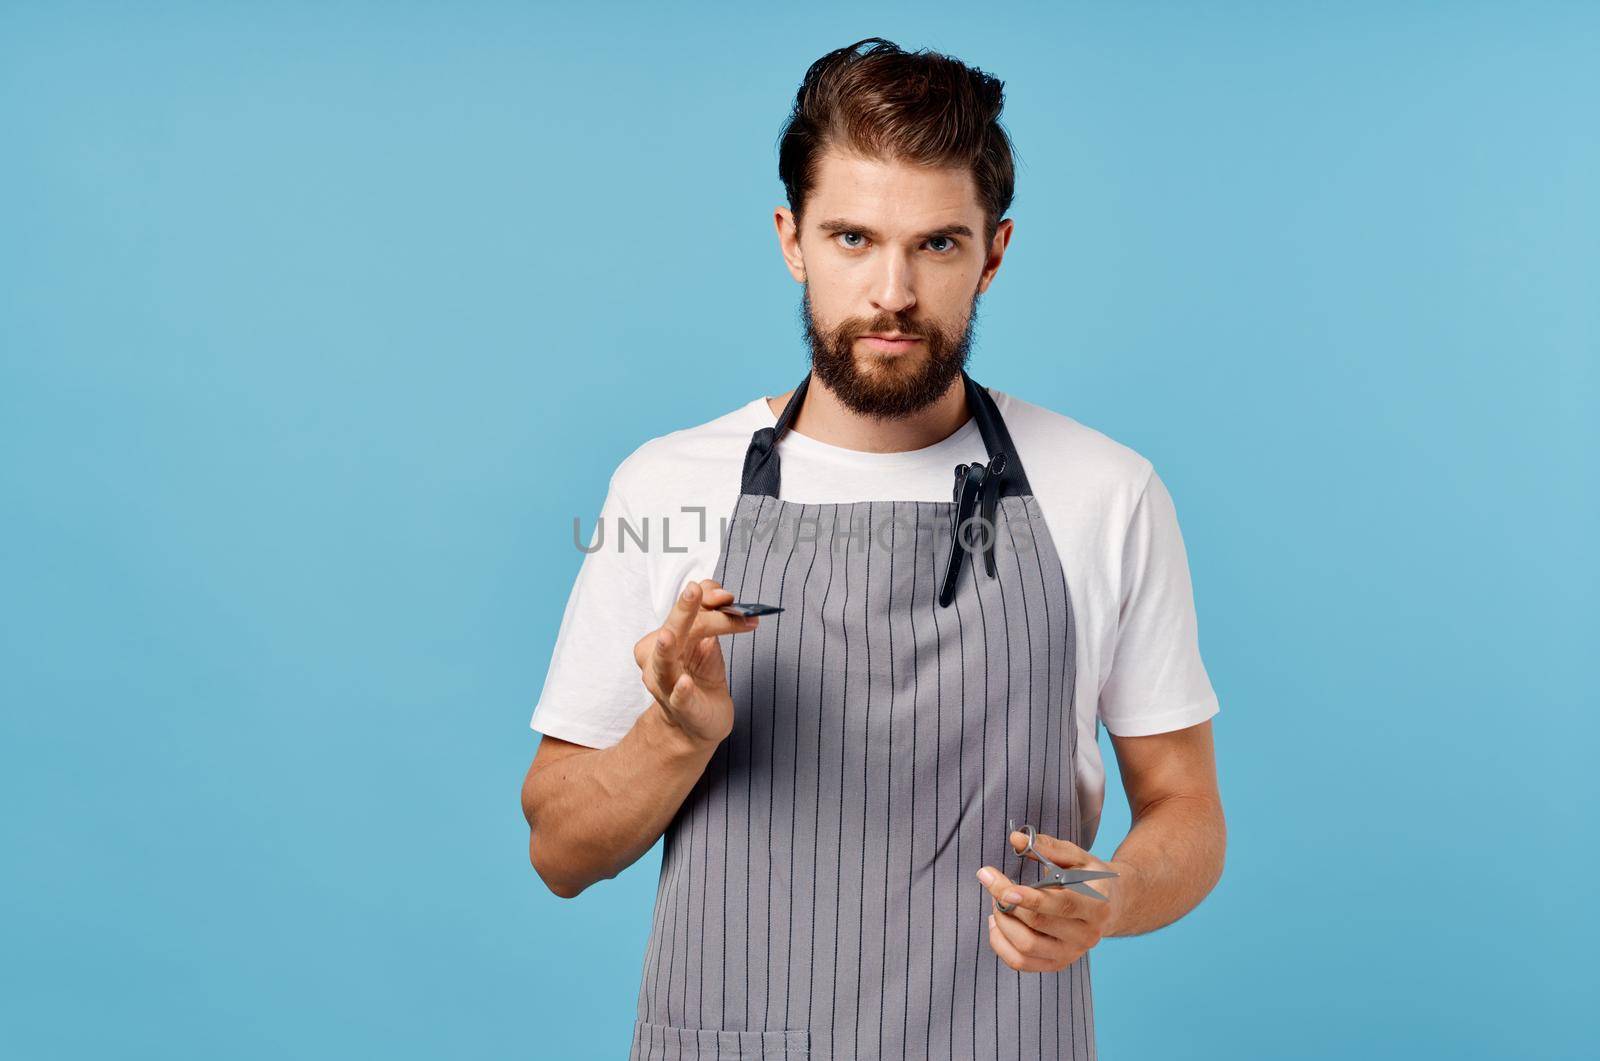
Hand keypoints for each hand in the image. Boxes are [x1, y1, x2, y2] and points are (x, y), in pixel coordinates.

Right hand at [632, 579, 758, 746]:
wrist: (697, 721)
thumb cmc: (700, 674)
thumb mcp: (707, 638)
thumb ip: (710, 611)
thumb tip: (721, 594)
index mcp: (663, 639)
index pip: (681, 612)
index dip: (703, 599)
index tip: (728, 597)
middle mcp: (657, 660)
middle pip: (671, 631)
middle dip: (683, 611)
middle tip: (693, 591)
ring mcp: (666, 685)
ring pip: (664, 663)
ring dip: (665, 649)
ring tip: (669, 636)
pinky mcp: (681, 708)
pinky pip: (678, 699)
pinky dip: (680, 691)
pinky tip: (685, 683)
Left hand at [975, 830, 1127, 972]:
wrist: (1111, 906)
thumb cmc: (1089, 878)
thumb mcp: (1077, 857)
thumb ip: (1048, 847)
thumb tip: (1015, 839)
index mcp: (1097, 905)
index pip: (1061, 905)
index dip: (1031, 899)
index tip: (1004, 888)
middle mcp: (1087, 935)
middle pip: (1037, 924)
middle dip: (1006, 900)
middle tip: (990, 880)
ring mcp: (1072, 954)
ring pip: (1025, 947)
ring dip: (1001, 922)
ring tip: (996, 901)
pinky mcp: (1057, 964)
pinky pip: (1020, 963)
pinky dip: (1000, 943)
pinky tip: (997, 922)